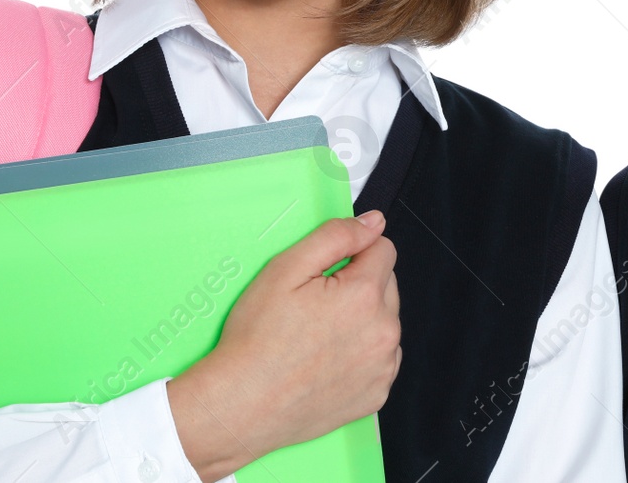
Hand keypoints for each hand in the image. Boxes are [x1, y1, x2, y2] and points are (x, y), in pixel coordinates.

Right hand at [166, 210, 401, 481]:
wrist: (240, 405)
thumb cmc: (256, 341)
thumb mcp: (285, 269)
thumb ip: (336, 236)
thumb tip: (374, 222)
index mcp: (365, 295)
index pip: (383, 249)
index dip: (352, 254)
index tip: (327, 272)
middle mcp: (384, 332)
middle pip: (387, 285)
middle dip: (358, 285)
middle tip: (315, 305)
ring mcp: (383, 367)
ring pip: (385, 321)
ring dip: (363, 319)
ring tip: (318, 334)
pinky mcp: (376, 394)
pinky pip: (381, 358)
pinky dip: (361, 354)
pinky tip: (327, 358)